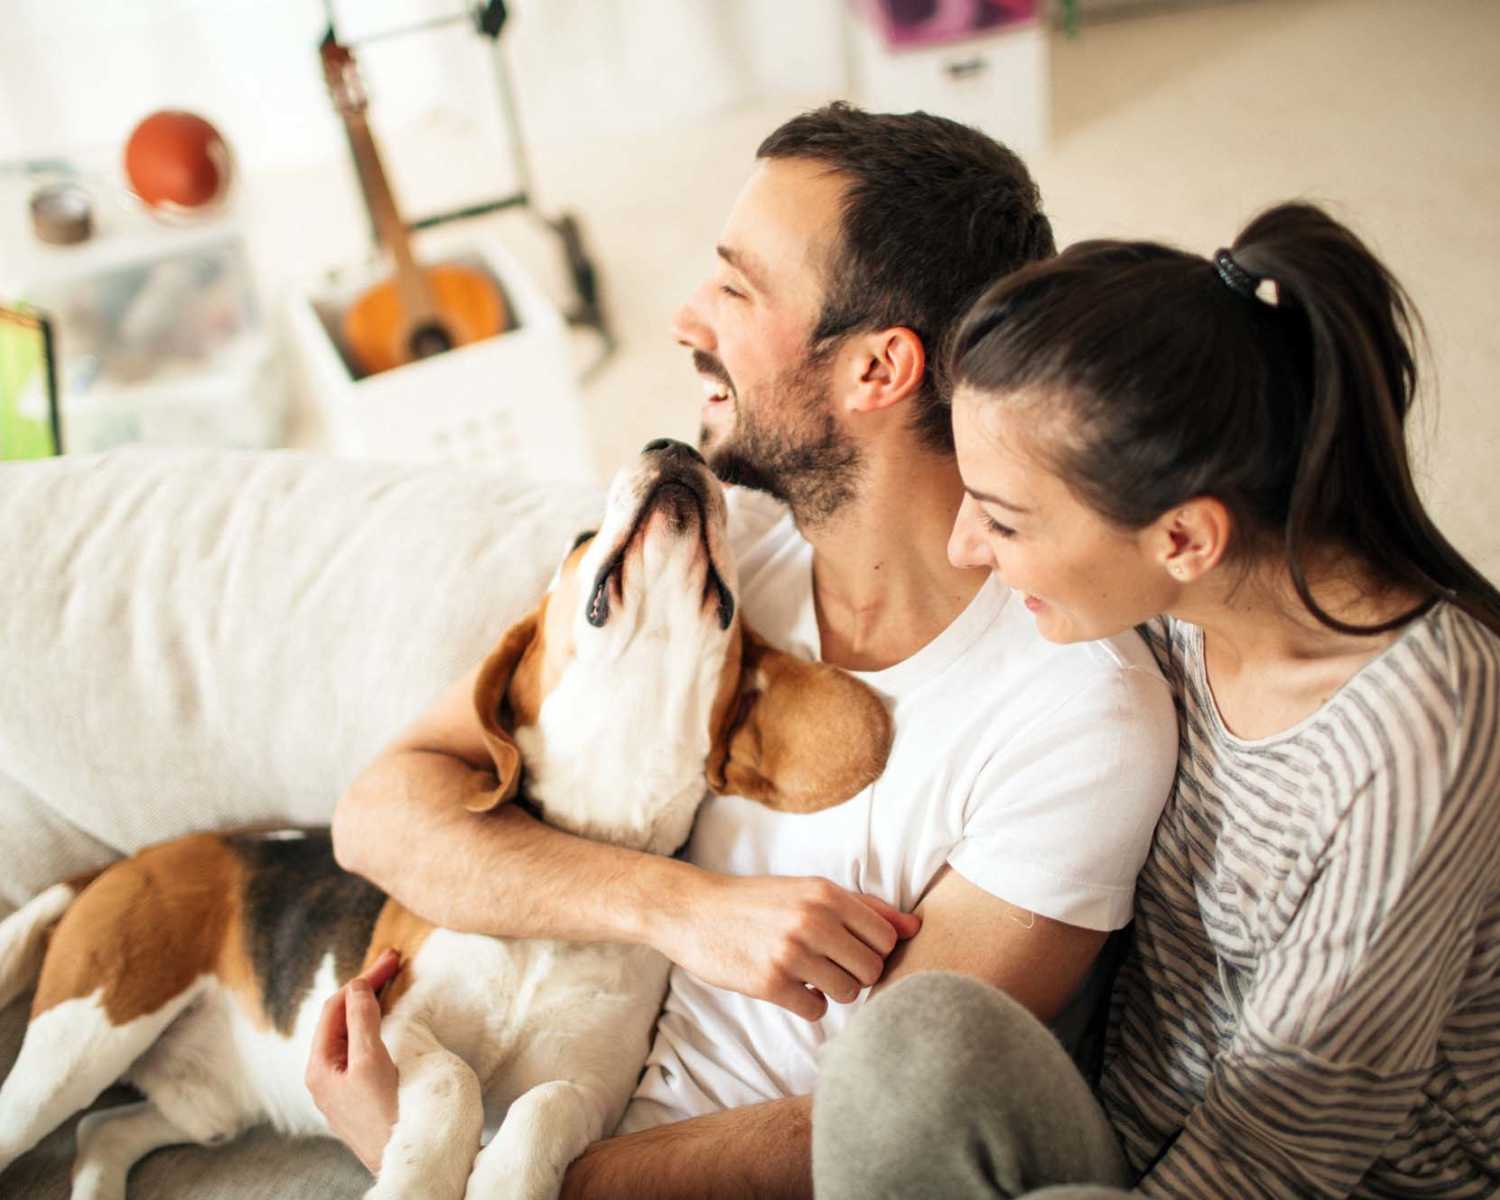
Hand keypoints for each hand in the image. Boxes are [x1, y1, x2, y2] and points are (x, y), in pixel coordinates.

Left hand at [305, 949, 403, 1173]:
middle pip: (342, 1017)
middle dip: (366, 987)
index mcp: (319, 1067)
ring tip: (391, 981)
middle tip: (394, 961)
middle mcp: (325, 1074)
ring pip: (353, 1032)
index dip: (363, 979)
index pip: (337, 1007)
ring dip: (371, 1004)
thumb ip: (361, 1021)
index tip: (391, 959)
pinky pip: (363, 1047)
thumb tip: (357, 986)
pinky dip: (376, 1025)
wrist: (406, 1161)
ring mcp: (342, 1084)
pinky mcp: (360, 1092)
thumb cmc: (385, 1115)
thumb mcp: (371, 1063)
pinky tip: (389, 1017)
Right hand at [657, 872, 919, 1020]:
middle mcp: (813, 920)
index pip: (886, 938)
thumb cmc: (759, 902)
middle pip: (873, 969)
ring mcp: (791, 952)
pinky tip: (790, 987)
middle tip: (829, 965)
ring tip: (809, 975)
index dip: (873, 950)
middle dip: (856, 973)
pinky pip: (817, 1010)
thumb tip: (915, 928)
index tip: (850, 949)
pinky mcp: (770, 983)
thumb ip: (864, 908)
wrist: (694, 911)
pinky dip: (808, 1004)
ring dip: (834, 991)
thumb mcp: (809, 891)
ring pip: (849, 993)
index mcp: (827, 893)